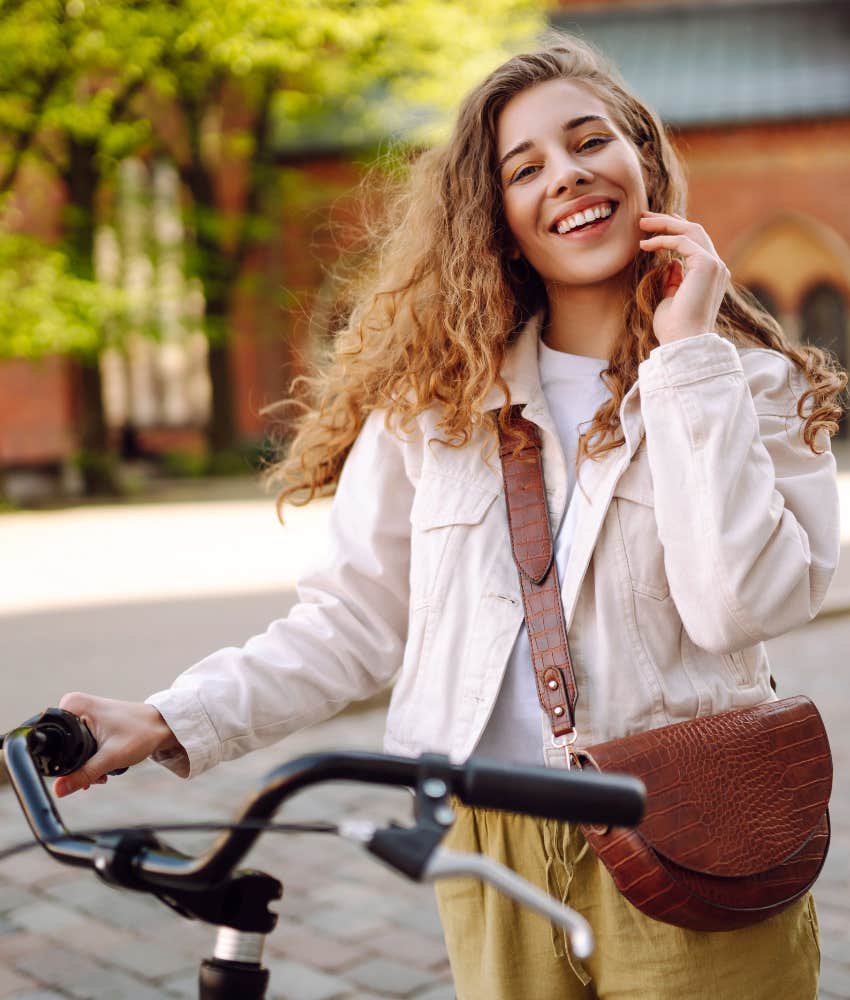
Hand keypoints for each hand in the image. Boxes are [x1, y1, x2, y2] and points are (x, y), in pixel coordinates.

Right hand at [52, 692, 181, 797]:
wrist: (163, 725)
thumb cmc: (142, 732)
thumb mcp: (110, 757)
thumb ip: (84, 774)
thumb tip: (58, 790)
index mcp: (73, 705)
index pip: (52, 739)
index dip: (61, 761)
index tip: (77, 774)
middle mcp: (74, 706)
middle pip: (62, 746)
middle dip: (76, 767)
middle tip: (94, 779)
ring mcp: (83, 714)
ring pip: (72, 749)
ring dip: (84, 767)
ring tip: (102, 775)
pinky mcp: (91, 722)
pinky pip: (81, 746)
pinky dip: (90, 760)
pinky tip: (102, 770)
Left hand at [638, 212, 730, 344]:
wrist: (683, 341)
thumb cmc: (673, 327)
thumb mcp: (670, 299)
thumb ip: (673, 280)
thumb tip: (670, 262)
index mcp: (710, 275)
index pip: (696, 242)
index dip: (676, 228)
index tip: (655, 224)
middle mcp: (716, 267)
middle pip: (694, 231)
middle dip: (668, 221)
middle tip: (643, 217)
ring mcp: (714, 265)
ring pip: (691, 230)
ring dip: (664, 224)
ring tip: (641, 224)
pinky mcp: (707, 264)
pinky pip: (683, 241)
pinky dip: (663, 239)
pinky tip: (645, 245)